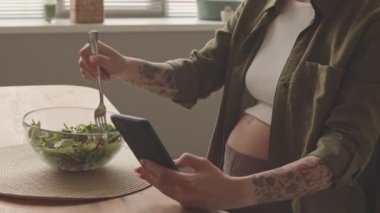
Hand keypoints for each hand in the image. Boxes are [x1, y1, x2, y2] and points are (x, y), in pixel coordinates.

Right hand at [78, 41, 133, 80]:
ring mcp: (86, 60)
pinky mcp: (87, 68)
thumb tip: (91, 59)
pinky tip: (102, 76)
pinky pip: (85, 75)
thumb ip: (101, 60)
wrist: (120, 69)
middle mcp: (88, 52)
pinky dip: (94, 78)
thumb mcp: (111, 61)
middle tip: (102, 75)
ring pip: (83, 70)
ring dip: (94, 75)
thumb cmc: (117, 63)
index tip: (96, 70)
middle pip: (82, 62)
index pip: (83, 52)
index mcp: (94, 46)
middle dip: (93, 71)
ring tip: (105, 76)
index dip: (87, 62)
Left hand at [135, 153, 254, 209]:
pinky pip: (167, 193)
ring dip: (151, 181)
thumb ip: (186, 159)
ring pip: (162, 190)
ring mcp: (182, 199)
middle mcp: (182, 193)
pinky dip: (159, 186)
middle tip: (137, 168)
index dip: (152, 166)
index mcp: (186, 182)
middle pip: (159, 183)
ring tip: (142, 174)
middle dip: (147, 174)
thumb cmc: (217, 178)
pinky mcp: (184, 202)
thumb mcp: (203, 162)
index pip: (164, 173)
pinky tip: (155, 181)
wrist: (228, 194)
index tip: (143, 159)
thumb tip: (173, 160)